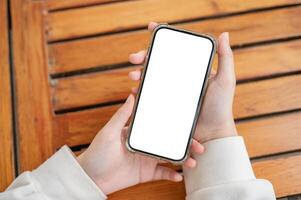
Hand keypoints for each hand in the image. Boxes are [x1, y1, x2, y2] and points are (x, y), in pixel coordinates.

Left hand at [77, 80, 203, 193]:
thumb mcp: (109, 131)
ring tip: (193, 162)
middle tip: (199, 146)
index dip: (175, 125)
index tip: (189, 123)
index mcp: (139, 132)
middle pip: (170, 142)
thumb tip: (132, 96)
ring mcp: (147, 159)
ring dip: (182, 159)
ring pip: (169, 157)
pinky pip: (162, 173)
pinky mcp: (145, 173)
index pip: (160, 125)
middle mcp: (146, 144)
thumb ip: (122, 115)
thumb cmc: (97, 152)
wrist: (91, 177)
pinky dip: (172, 175)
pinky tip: (179, 177)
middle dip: (185, 143)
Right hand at [129, 22, 237, 143]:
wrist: (212, 133)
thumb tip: (224, 35)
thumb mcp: (226, 80)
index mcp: (191, 69)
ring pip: (151, 77)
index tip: (151, 28)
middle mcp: (180, 78)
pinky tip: (135, 91)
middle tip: (133, 58)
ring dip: (139, 73)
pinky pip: (150, 95)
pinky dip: (141, 91)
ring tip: (134, 75)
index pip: (175, 50)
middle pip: (158, 62)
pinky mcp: (166, 104)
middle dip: (143, 56)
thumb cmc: (221, 107)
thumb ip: (226, 58)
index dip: (162, 39)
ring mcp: (172, 91)